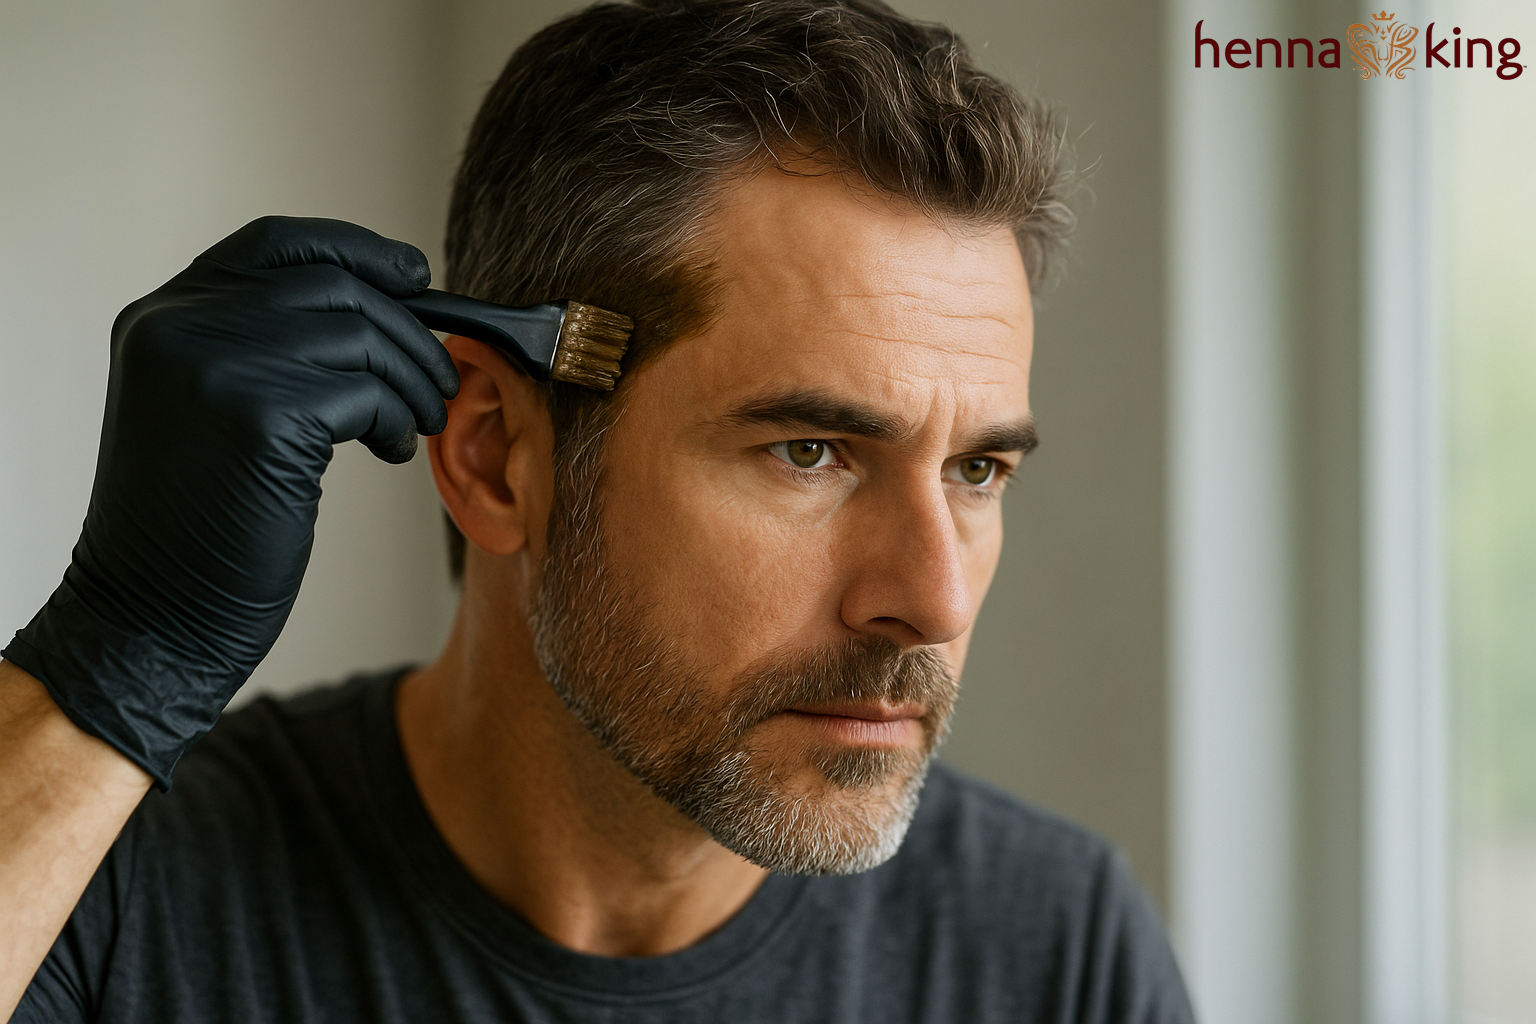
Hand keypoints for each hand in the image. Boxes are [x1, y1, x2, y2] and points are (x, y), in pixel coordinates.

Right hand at [1, 216, 457, 785]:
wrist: (152, 617)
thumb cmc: (198, 526)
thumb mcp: (215, 409)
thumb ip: (268, 349)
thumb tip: (384, 309)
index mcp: (162, 316)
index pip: (275, 241)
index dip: (357, 249)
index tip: (416, 275)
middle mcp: (180, 325)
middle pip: (334, 286)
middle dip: (409, 333)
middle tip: (437, 384)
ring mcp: (215, 364)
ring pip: (362, 336)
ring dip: (411, 382)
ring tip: (414, 426)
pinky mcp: (259, 415)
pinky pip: (366, 393)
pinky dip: (395, 421)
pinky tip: (388, 453)